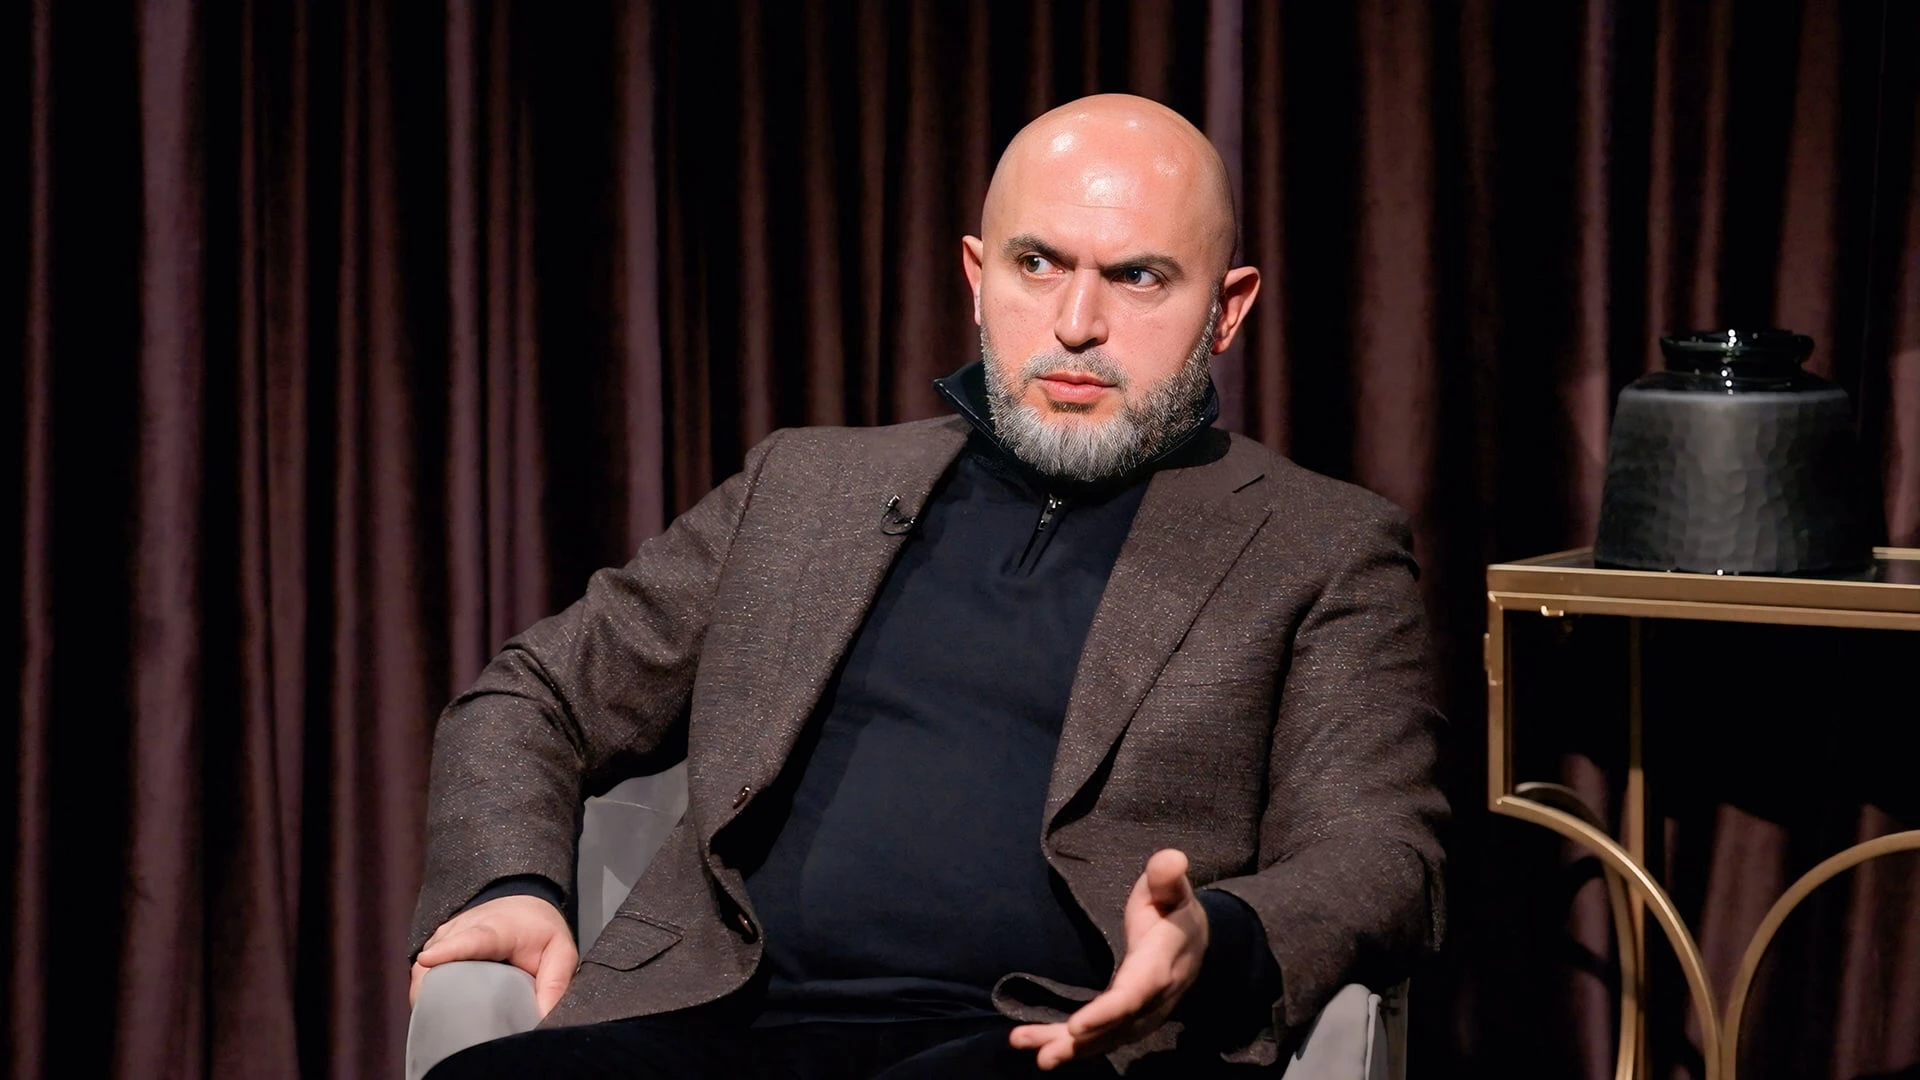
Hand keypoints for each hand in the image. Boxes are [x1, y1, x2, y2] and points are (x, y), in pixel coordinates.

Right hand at [408, 894, 577, 1016]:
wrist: (524, 906)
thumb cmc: (540, 931)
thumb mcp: (561, 953)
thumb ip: (555, 985)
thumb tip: (540, 1018)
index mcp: (497, 928)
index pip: (470, 939)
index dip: (449, 950)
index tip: (428, 960)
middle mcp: (464, 927)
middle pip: (437, 958)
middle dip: (430, 985)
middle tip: (438, 1018)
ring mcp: (446, 936)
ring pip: (425, 967)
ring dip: (427, 992)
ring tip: (439, 1019)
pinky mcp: (436, 946)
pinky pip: (423, 971)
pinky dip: (426, 990)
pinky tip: (437, 1009)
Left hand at [1009, 849, 1208, 1069]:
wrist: (1199, 943)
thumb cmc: (1174, 910)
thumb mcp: (1172, 889)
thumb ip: (1167, 877)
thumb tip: (1170, 858)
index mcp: (1160, 964)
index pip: (1134, 994)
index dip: (1107, 1012)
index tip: (1077, 1025)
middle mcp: (1152, 998)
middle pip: (1115, 1026)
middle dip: (1080, 1043)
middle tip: (1045, 1057)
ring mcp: (1142, 1014)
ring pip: (1105, 1038)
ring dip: (1068, 1049)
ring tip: (1032, 1052)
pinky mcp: (1128, 1020)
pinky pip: (1101, 1038)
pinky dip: (1071, 1046)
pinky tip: (1040, 1047)